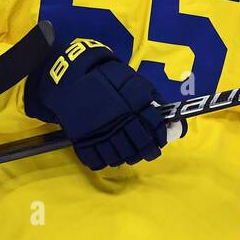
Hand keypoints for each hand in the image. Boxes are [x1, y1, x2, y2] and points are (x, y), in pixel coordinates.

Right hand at [24, 37, 180, 170]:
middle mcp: (119, 121)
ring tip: (128, 154)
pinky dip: (104, 162)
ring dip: (126, 157)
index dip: (160, 136)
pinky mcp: (82, 139)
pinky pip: (96, 160)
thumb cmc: (104, 77)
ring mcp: (100, 132)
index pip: (155, 127)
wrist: (70, 77)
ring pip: (120, 156)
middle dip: (147, 151)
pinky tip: (108, 157)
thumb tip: (169, 117)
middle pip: (140, 146)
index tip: (159, 139)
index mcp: (133, 104)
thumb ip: (150, 98)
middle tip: (147, 152)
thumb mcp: (131, 81)